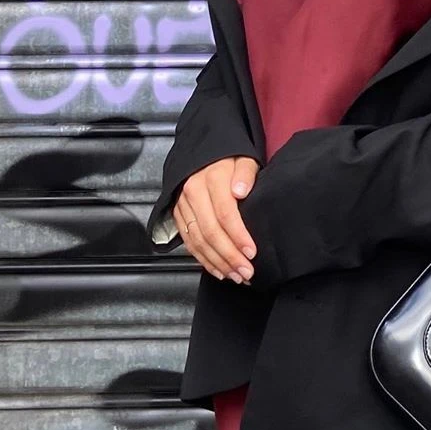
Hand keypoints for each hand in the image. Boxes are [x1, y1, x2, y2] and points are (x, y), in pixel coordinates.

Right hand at [173, 155, 260, 283]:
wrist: (204, 154)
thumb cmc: (229, 159)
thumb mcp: (244, 158)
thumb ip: (245, 173)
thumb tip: (240, 191)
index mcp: (212, 179)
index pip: (225, 213)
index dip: (238, 235)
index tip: (251, 252)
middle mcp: (194, 193)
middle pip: (210, 232)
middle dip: (229, 256)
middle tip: (246, 272)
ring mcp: (183, 205)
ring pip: (198, 241)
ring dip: (217, 262)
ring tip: (235, 275)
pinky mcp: (178, 215)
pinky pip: (189, 242)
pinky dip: (203, 259)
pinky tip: (218, 269)